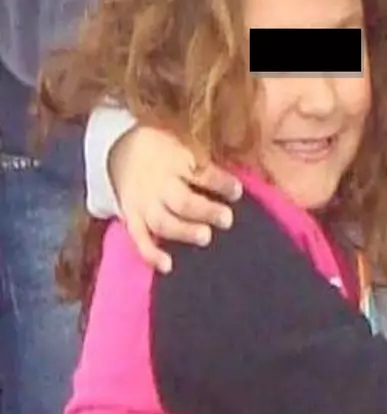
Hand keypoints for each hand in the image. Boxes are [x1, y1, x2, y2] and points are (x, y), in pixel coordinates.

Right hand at [110, 124, 240, 274]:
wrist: (120, 150)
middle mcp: (160, 186)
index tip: (237, 191)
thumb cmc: (167, 153)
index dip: (221, 183)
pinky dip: (151, 254)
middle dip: (205, 211)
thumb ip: (206, 166)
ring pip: (163, 222)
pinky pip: (140, 238)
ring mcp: (144, 204)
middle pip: (182, 202)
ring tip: (205, 236)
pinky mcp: (132, 219)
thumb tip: (238, 186)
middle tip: (226, 219)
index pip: (202, 175)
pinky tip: (167, 266)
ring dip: (184, 232)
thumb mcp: (186, 147)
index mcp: (176, 164)